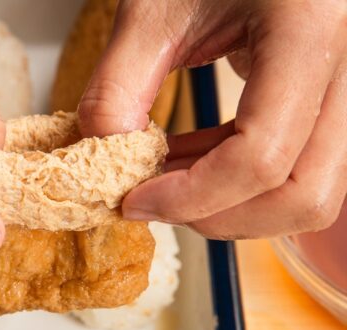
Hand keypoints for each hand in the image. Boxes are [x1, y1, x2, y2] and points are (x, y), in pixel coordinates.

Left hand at [79, 0, 346, 238]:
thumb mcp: (154, 6)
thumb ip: (119, 83)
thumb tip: (100, 155)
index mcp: (308, 31)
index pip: (263, 156)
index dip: (192, 195)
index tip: (132, 198)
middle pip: (307, 193)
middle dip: (221, 215)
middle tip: (149, 201)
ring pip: (315, 192)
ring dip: (233, 204)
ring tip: (164, 178)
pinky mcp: (335, 100)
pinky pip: (306, 167)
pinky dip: (244, 181)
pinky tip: (190, 159)